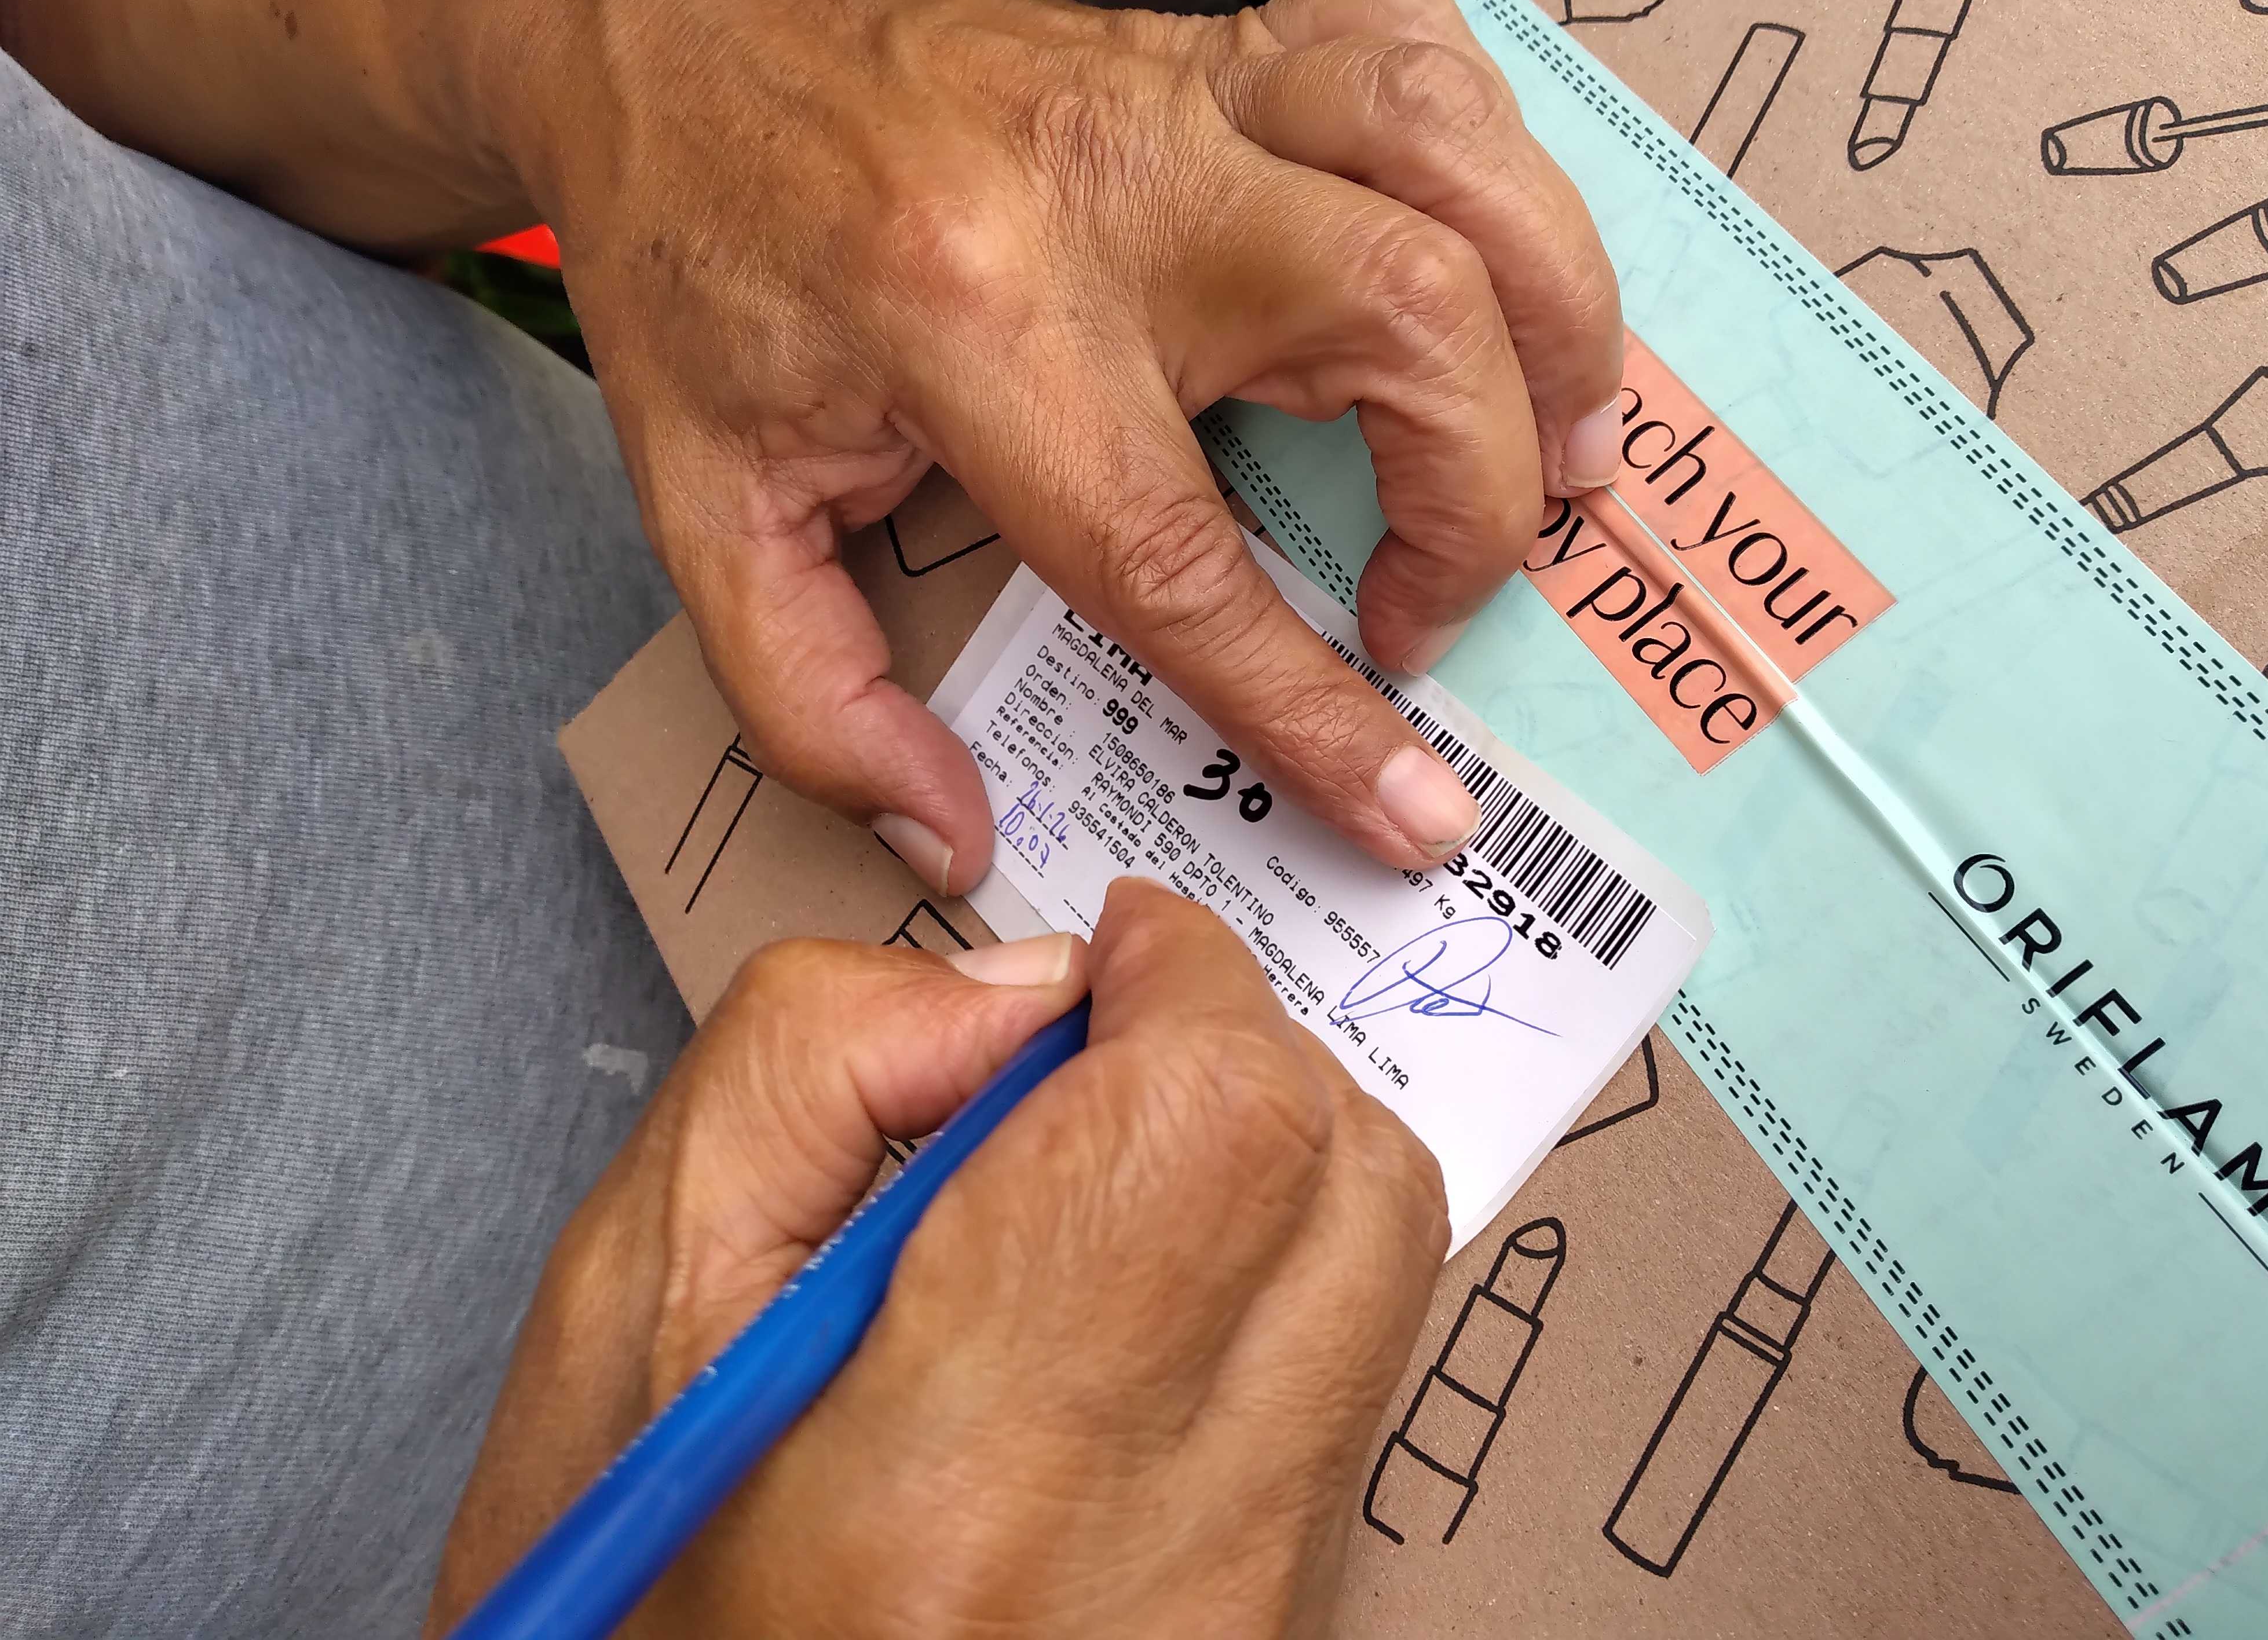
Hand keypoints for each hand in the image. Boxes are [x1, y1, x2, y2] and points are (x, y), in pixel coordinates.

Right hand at [426, 880, 1447, 1637]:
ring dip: (1271, 1158)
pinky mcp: (1285, 1623)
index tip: (1115, 955)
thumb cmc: (627, 1580)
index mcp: (972, 1468)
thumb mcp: (635, 1296)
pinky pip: (1351, 1383)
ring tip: (1105, 1176)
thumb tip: (1025, 986)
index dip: (1188, 984)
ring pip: (1380, 1277)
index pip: (1216, 1126)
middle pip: (1351, 1187)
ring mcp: (1249, 1606)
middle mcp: (1165, 1559)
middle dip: (1245, 1054)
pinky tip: (1129, 1297)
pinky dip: (1273, 1280)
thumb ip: (812, 1070)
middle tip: (1110, 1053)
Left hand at [495, 0, 1624, 888]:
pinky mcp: (1208, 41)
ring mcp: (1176, 90)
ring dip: (1552, 310)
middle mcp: (1107, 187)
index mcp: (970, 323)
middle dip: (1477, 499)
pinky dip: (1492, 153)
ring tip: (1562, 443)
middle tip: (1430, 604)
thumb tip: (949, 834)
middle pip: (1402, 319)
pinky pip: (1409, 44)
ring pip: (1450, 150)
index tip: (1412, 807)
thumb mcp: (700, 506)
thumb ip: (814, 700)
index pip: (1188, 558)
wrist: (669, 24)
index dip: (1315, 709)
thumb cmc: (695, 251)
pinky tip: (1489, 262)